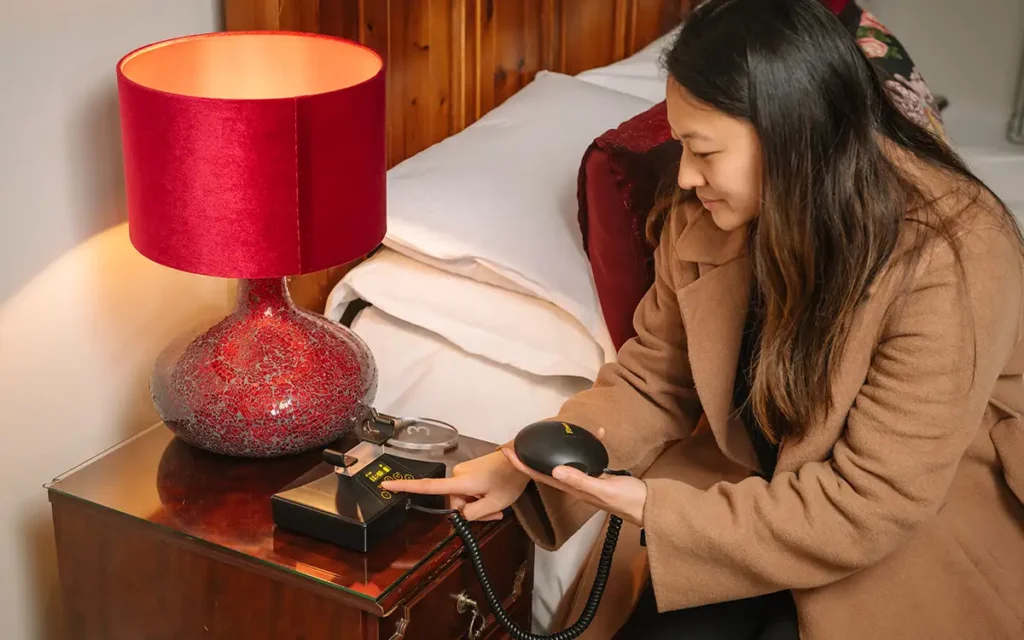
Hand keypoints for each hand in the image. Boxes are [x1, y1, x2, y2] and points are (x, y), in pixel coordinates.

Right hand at [380, 451, 528, 520]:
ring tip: (497, 504)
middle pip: (455, 502)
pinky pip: (468, 489)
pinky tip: (494, 495)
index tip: (386, 484)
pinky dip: (479, 495)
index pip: (428, 486)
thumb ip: (474, 514)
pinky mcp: (469, 470)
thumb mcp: (495, 504)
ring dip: (477, 503)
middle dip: (472, 510)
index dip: (406, 487)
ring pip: (463, 497)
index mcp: (460, 482)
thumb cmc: (509, 480)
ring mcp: (463, 471)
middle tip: (494, 512)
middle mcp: (458, 474)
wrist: (520, 458)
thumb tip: (462, 513)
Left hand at [499, 432, 646, 527]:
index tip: (506, 451)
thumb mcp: (603, 490)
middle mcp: (576, 484)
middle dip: (531, 456)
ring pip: (565, 462)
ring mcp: (589, 480)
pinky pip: (590, 458)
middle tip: (519, 441)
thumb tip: (555, 470)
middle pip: (546, 469)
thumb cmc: (627, 500)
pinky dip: (591, 445)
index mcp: (573, 488)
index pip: (540, 476)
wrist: (649, 507)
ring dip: (555, 450)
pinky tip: (598, 434)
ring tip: (548, 436)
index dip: (522, 464)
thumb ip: (581, 480)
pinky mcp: (601, 476)